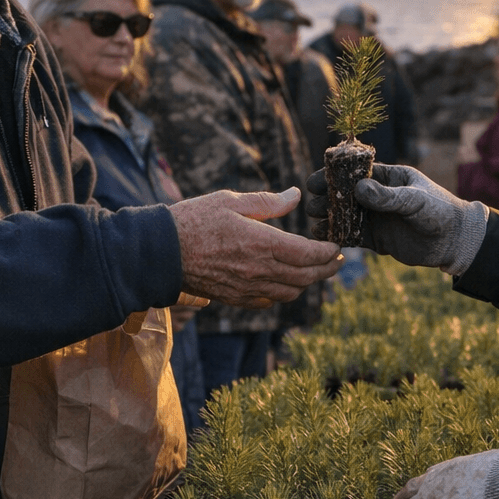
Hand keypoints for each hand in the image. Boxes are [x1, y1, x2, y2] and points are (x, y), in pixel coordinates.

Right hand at [169, 189, 342, 309]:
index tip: (338, 246)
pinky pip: (268, 302)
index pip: (308, 254)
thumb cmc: (194, 220)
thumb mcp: (231, 200)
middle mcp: (259, 271)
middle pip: (305, 277)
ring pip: (290, 292)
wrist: (160, 253)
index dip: (328, 253)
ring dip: (307, 283)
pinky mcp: (234, 298)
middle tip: (338, 261)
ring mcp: (247, 288)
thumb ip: (268, 202)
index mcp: (262, 244)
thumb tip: (295, 196)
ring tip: (315, 271)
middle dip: (326, 269)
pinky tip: (285, 284)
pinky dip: (283, 294)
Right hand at [307, 163, 487, 274]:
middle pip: (346, 194)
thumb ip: (388, 196)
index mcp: (389, 177)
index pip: (356, 172)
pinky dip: (338, 236)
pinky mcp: (376, 238)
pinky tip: (323, 237)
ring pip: (346, 215)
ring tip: (315, 221)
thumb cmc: (440, 212)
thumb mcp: (415, 201)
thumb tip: (359, 188)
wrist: (455, 242)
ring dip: (330, 217)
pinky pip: (352, 235)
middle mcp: (378, 195)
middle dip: (328, 198)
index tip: (316, 180)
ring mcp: (376, 217)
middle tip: (312, 204)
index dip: (335, 175)